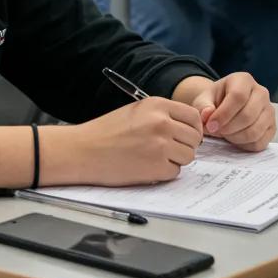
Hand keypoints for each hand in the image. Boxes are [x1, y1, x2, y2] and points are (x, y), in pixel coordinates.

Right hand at [46, 97, 202, 185]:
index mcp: (156, 105)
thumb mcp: (135, 112)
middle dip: (184, 145)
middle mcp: (162, 122)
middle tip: (166, 149)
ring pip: (188, 156)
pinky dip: (162, 172)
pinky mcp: (158, 166)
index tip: (184, 135)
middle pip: (194, 138)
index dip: (191, 128)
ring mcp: (161, 145)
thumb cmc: (105, 132)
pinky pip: (175, 172)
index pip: (194, 117)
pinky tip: (144, 166)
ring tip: (151, 156)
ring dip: (174, 160)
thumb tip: (187, 128)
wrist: (83, 150)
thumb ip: (161, 115)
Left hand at [175, 72, 274, 151]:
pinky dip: (244, 145)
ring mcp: (269, 110)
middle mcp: (261, 92)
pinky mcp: (272, 127)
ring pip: (255, 131)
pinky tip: (233, 138)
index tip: (210, 125)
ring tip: (223, 133)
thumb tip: (208, 114)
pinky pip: (260, 142)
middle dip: (228, 128)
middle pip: (248, 115)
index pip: (238, 97)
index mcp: (243, 80)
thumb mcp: (203, 98)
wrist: (223, 106)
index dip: (223, 114)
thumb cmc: (214, 100)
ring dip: (235, 137)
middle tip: (215, 131)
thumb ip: (203, 106)